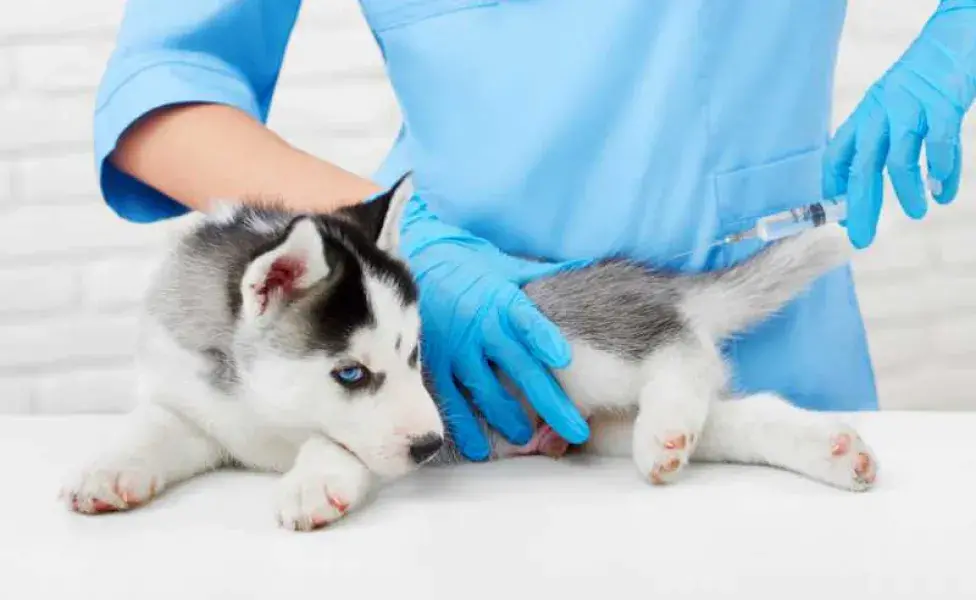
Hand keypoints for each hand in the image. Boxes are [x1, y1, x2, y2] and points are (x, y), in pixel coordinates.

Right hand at [398, 195, 591, 460]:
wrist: (412, 262)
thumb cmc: (465, 265)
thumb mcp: (504, 265)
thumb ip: (541, 275)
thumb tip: (580, 264)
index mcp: (504, 301)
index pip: (528, 321)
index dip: (544, 338)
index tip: (563, 357)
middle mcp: (482, 327)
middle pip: (522, 369)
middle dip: (552, 403)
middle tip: (577, 431)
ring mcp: (456, 348)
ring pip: (487, 391)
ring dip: (509, 419)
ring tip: (528, 440)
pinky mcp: (433, 363)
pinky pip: (450, 399)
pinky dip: (464, 426)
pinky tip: (478, 448)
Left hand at [823, 1, 975, 248]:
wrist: (955, 34)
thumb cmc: (924, 77)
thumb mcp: (891, 106)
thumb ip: (880, 140)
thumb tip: (865, 184)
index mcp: (866, 114)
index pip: (837, 156)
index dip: (833, 188)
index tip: (837, 217)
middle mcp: (882, 112)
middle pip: (863, 167)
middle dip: (860, 207)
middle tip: (861, 238)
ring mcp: (912, 107)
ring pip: (899, 160)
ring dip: (905, 193)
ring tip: (916, 213)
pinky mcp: (944, 103)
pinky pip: (940, 146)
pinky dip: (943, 173)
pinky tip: (944, 192)